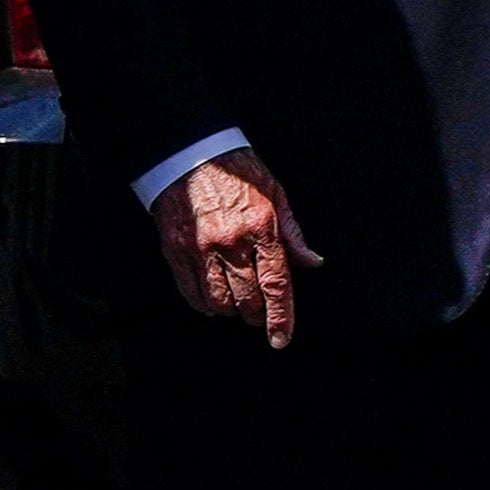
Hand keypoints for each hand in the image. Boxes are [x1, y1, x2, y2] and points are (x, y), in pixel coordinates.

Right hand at [151, 149, 320, 348]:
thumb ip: (292, 232)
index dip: (280, 317)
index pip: (276, 284)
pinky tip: (212, 300)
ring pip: (220, 301)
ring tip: (237, 303)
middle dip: (257, 314)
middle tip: (260, 313)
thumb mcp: (274, 192)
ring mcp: (202, 248)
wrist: (190, 152)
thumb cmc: (236, 169)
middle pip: (249, 299)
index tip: (281, 338)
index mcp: (261, 226)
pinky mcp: (177, 250)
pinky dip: (204, 304)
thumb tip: (312, 261)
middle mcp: (232, 241)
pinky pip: (191, 293)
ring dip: (232, 310)